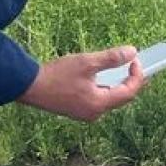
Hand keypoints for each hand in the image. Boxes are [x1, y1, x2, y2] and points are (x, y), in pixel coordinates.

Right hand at [16, 46, 144, 121]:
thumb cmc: (56, 75)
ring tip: (122, 68)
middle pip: (122, 98)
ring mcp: (86, 113)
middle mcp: (95, 113)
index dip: (137, 76)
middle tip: (134, 64)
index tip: (136, 60)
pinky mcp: (78, 110)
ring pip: (110, 99)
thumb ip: (111, 58)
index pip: (129, 92)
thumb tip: (132, 52)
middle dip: (130, 81)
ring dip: (118, 84)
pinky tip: (103, 76)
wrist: (29, 86)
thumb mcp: (86, 62)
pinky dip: (105, 88)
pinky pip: (99, 100)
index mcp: (99, 104)